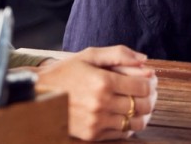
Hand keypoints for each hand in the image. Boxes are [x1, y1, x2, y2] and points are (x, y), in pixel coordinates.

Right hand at [37, 46, 157, 139]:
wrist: (39, 94)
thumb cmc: (66, 72)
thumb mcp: (90, 55)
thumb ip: (119, 54)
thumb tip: (145, 61)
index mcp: (102, 81)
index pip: (143, 87)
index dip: (151, 83)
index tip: (150, 79)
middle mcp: (101, 104)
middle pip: (143, 105)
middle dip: (151, 97)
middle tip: (148, 92)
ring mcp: (96, 122)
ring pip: (136, 123)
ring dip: (143, 113)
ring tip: (139, 104)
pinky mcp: (92, 135)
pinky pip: (122, 134)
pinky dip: (129, 125)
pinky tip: (124, 114)